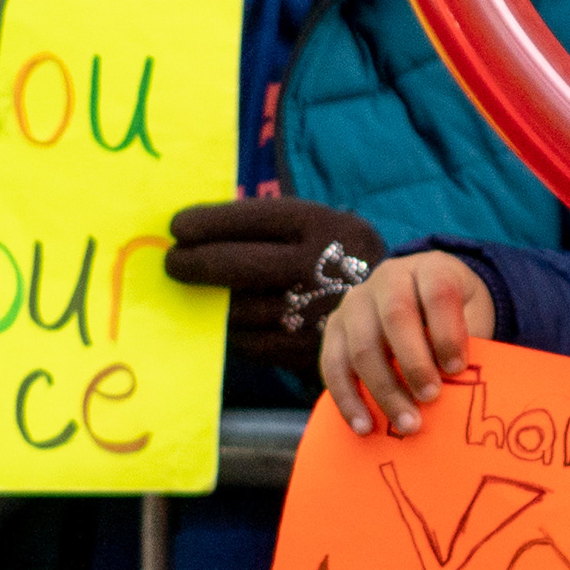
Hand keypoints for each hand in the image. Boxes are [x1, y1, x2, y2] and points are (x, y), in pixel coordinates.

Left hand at [164, 197, 390, 371]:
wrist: (396, 311)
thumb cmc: (336, 260)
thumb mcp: (320, 226)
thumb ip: (268, 225)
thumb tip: (192, 228)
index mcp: (321, 226)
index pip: (249, 219)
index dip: (206, 223)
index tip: (177, 227)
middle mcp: (319, 266)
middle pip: (237, 264)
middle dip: (193, 263)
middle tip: (173, 263)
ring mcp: (315, 311)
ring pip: (239, 308)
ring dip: (209, 301)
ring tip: (196, 292)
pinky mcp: (310, 349)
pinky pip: (251, 342)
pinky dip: (231, 331)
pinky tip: (225, 320)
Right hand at [318, 252, 493, 436]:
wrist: (425, 299)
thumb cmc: (456, 314)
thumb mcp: (473, 315)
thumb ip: (468, 340)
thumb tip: (460, 387)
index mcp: (431, 268)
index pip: (437, 293)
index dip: (447, 332)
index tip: (457, 368)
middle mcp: (389, 278)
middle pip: (395, 318)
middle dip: (414, 363)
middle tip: (431, 398)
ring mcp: (356, 302)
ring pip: (361, 345)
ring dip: (384, 390)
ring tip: (408, 424)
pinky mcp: (334, 327)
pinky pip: (333, 364)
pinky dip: (348, 398)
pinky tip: (365, 426)